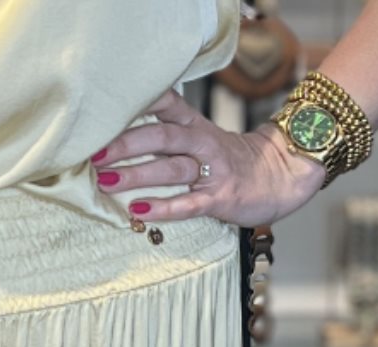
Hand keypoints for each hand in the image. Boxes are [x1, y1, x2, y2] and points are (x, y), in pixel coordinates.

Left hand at [93, 86, 328, 228]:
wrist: (281, 177)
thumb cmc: (235, 163)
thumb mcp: (205, 139)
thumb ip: (173, 136)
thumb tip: (127, 139)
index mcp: (197, 127)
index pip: (168, 105)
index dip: (140, 103)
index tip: (109, 109)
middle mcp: (204, 143)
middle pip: (162, 136)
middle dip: (127, 143)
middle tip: (96, 152)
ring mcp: (213, 171)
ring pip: (171, 168)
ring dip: (137, 174)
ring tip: (106, 181)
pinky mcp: (220, 198)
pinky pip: (188, 203)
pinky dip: (163, 207)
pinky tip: (139, 211)